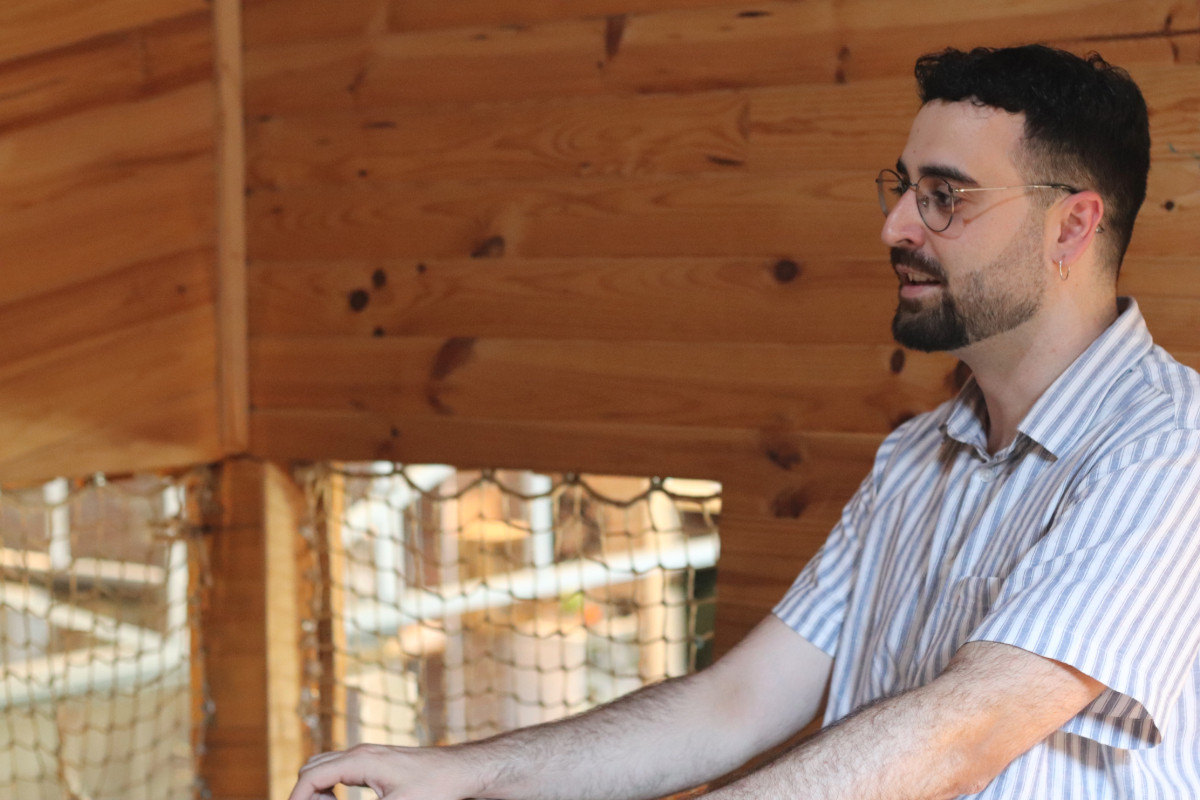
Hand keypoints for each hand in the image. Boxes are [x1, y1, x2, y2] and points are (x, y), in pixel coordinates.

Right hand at [289, 744, 474, 799]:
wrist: (461, 771)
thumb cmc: (435, 787)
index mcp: (360, 760)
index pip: (311, 776)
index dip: (296, 799)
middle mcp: (360, 752)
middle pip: (312, 767)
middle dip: (305, 794)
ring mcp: (369, 755)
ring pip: (325, 766)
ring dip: (318, 790)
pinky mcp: (378, 763)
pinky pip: (341, 770)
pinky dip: (331, 786)